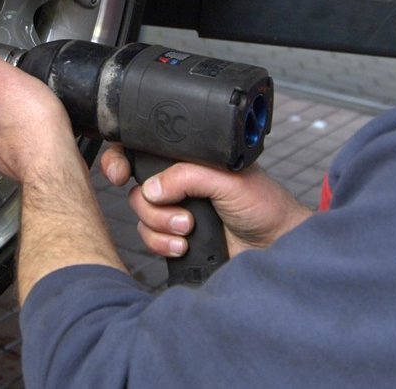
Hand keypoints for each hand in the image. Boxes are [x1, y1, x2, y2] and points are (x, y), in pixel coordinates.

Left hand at [0, 48, 125, 301]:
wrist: (52, 165)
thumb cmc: (34, 123)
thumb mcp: (8, 77)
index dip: (0, 78)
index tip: (16, 80)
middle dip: (8, 100)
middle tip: (31, 97)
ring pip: (3, 126)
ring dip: (17, 121)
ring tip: (38, 117)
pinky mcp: (9, 165)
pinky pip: (16, 145)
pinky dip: (26, 140)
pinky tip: (40, 136)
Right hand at [100, 145, 312, 258]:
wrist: (275, 246)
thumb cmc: (264, 205)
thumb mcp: (228, 179)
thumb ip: (188, 176)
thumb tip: (152, 188)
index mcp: (189, 159)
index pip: (145, 150)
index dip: (122, 159)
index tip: (119, 174)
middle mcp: (179, 183)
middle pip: (137, 189)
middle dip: (151, 205)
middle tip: (177, 211)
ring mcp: (177, 211)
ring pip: (142, 216)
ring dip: (161, 226)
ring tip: (190, 229)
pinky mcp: (177, 238)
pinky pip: (150, 240)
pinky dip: (163, 244)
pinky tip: (185, 245)